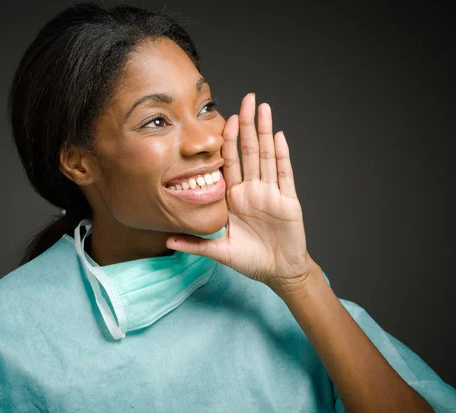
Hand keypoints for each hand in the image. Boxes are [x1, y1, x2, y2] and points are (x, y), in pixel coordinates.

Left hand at [166, 93, 318, 289]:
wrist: (279, 272)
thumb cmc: (251, 260)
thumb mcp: (219, 251)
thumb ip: (195, 244)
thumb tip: (167, 239)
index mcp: (234, 198)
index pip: (229, 163)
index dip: (227, 141)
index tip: (223, 119)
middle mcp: (252, 190)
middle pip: (249, 152)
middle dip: (247, 125)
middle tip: (247, 99)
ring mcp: (270, 193)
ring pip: (267, 156)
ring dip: (265, 131)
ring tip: (263, 108)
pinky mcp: (287, 200)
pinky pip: (284, 174)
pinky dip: (281, 155)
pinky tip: (278, 136)